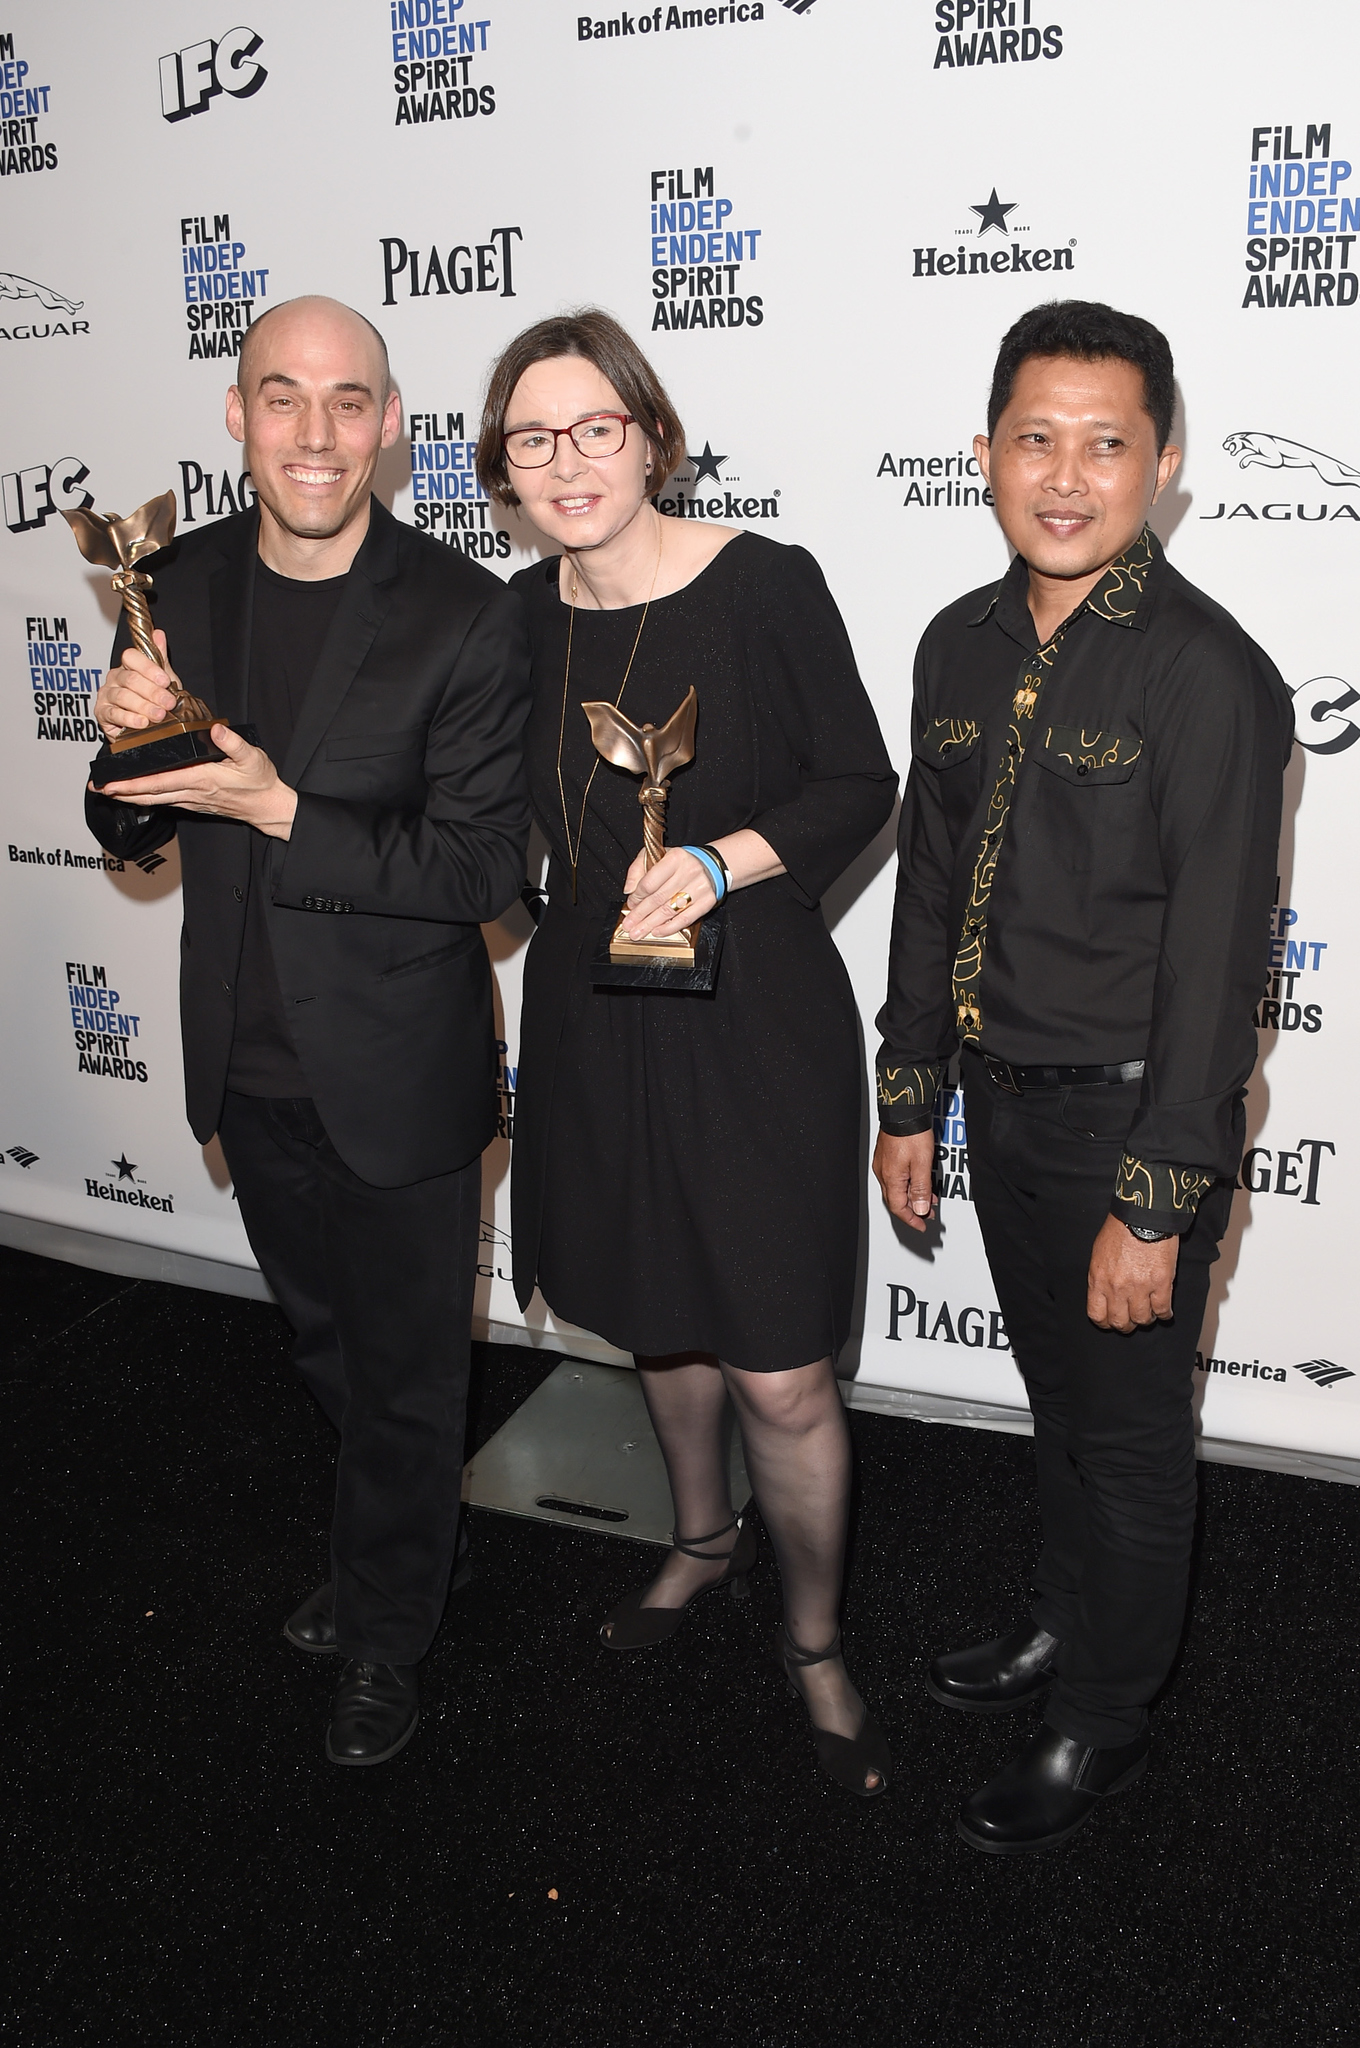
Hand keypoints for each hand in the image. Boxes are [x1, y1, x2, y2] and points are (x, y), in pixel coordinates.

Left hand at [91, 723, 298, 839]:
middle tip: (99, 788)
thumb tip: (215, 729)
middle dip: (123, 792)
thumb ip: (232, 743)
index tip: (113, 783)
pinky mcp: (194, 803)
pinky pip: (164, 800)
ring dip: (131, 796)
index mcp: (201, 779)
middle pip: (149, 795)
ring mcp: (192, 800)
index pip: (159, 782)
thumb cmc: (260, 782)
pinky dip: (147, 797)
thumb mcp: (252, 757)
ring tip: (109, 791)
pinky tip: (137, 793)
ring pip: (154, 800)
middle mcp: (192, 792)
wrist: (268, 807)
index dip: (134, 784)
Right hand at [94, 630, 180, 738]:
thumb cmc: (152, 702)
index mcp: (128, 666)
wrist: (144, 728)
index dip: (148, 668)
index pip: (131, 657)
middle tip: (168, 702)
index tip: (165, 680)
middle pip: (131, 679)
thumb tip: (158, 634)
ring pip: (123, 696)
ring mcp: (107, 695)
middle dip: (153, 691)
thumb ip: (159, 658)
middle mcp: (115, 678)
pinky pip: (114, 713)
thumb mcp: (161, 680)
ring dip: (144, 706)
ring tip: (159, 715)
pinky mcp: (102, 713)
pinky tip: (142, 723)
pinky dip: (129, 718)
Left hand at [619, 846, 716, 940]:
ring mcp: (699, 887)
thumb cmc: (681, 862)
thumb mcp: (657, 855)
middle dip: (640, 914)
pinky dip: (669, 927)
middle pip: (658, 898)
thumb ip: (638, 868)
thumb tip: (629, 889)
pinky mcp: (707, 901)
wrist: (711, 865)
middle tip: (629, 925)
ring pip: (670, 910)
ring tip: (638, 932)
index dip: (637, 897)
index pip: (650, 882)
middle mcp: (689, 871)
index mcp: (675, 858)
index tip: (630, 904)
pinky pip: (686, 918)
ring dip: (651, 924)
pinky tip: (657, 931)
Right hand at [872, 1129, 936, 1233]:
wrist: (903, 1111)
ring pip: (896, 1190)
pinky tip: (918, 1182)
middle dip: (913, 1211)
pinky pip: (895, 1179)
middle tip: (927, 1215)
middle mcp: (883, 1174)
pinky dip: (908, 1185)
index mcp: (891, 1178)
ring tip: (928, 1199)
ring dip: (912, 1197)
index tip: (922, 1225)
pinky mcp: (886, 1157)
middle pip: (896, 1201)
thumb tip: (921, 1209)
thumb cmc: (911, 1134)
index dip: (912, 1219)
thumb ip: (921, 1189)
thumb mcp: (922, 1164)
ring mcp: (883, 1165)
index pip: (899, 1208)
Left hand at [1086, 1216, 1178, 1332]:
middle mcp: (1117, 1288)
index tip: (1110, 1321)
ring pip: (1142, 1319)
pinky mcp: (1161, 1283)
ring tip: (1148, 1314)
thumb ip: (1101, 1277)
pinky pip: (1162, 1309)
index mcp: (1099, 1279)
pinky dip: (1164, 1314)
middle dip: (1125, 1324)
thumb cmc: (1120, 1229)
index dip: (1105, 1322)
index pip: (1097, 1315)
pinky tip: (1164, 1312)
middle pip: (1120, 1322)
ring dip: (1145, 1319)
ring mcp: (1139, 1288)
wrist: (1142, 1215)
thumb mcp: (1099, 1254)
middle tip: (1131, 1320)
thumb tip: (1105, 1292)